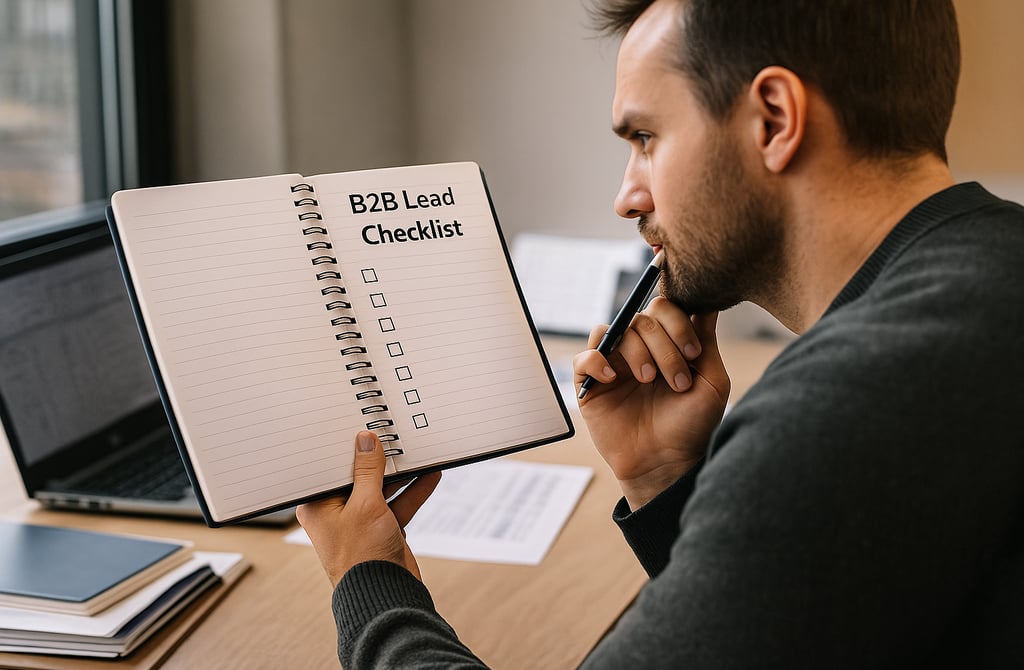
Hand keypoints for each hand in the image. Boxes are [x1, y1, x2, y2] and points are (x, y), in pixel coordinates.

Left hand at [296, 431, 440, 587]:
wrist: (385, 596)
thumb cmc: (362, 557)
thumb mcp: (366, 505)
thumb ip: (368, 470)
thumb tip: (366, 441)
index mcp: (319, 506)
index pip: (333, 468)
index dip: (348, 448)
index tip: (362, 426)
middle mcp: (337, 512)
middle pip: (360, 476)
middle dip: (379, 459)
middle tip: (393, 435)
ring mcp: (361, 521)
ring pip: (382, 489)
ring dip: (401, 474)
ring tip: (416, 451)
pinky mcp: (383, 530)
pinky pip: (398, 504)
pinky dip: (413, 491)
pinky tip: (430, 475)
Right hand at [573, 298, 729, 509]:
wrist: (668, 463)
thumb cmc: (692, 425)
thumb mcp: (712, 381)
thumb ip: (707, 341)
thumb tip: (707, 302)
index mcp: (667, 344)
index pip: (664, 308)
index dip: (677, 321)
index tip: (694, 351)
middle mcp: (640, 349)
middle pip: (642, 319)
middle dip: (663, 346)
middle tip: (675, 380)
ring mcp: (615, 365)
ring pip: (616, 331)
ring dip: (636, 351)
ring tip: (647, 380)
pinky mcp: (592, 385)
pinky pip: (585, 357)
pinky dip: (597, 361)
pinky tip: (613, 379)